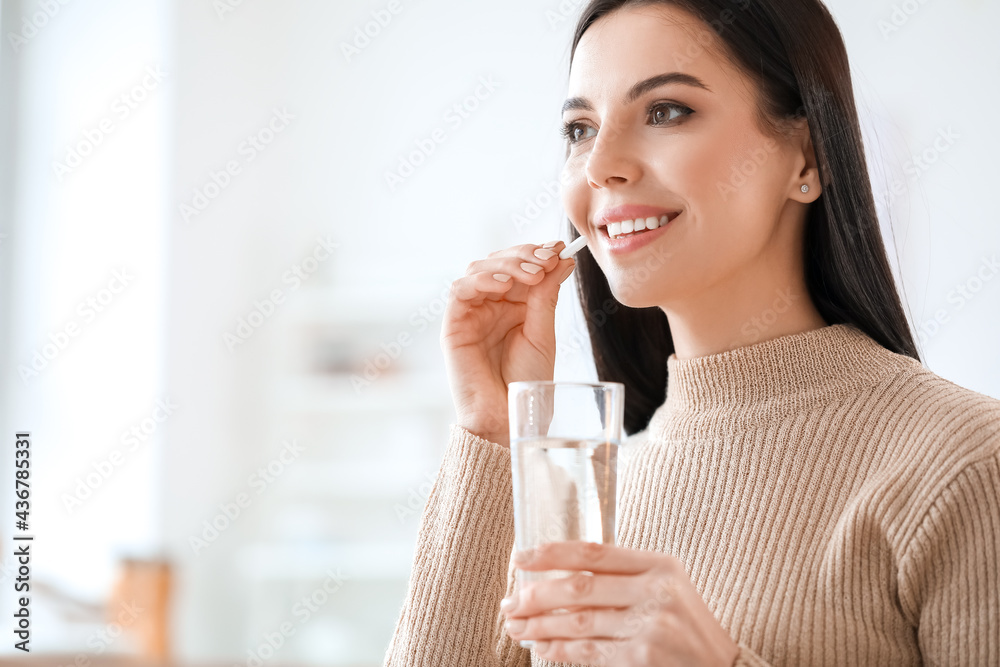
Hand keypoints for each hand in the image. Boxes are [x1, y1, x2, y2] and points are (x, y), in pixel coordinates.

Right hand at [441, 241, 577, 446]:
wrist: (508, 418)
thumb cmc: (526, 382)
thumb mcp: (543, 332)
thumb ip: (546, 295)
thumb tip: (561, 258)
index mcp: (514, 305)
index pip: (521, 265)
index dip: (537, 253)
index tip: (559, 249)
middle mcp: (491, 305)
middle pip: (499, 261)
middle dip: (524, 255)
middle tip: (546, 259)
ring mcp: (471, 313)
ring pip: (479, 268)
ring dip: (506, 264)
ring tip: (531, 273)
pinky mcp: (454, 325)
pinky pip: (459, 290)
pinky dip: (481, 280)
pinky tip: (503, 284)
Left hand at [500, 541, 739, 665]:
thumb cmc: (687, 626)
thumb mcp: (667, 587)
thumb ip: (624, 576)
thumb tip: (558, 574)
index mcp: (660, 565)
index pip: (593, 553)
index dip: (551, 554)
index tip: (521, 558)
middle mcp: (655, 591)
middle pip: (580, 588)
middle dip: (536, 595)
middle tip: (510, 603)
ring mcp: (650, 625)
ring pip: (579, 622)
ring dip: (540, 625)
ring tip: (516, 627)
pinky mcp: (644, 658)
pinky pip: (589, 651)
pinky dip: (560, 649)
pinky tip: (542, 647)